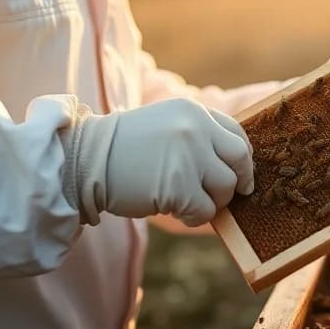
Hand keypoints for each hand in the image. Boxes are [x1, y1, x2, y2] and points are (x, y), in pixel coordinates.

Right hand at [72, 98, 253, 226]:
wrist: (87, 160)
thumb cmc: (124, 148)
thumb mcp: (166, 123)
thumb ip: (198, 135)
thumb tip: (233, 165)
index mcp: (194, 111)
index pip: (237, 132)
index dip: (242, 157)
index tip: (239, 171)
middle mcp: (197, 129)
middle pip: (240, 158)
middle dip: (240, 179)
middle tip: (232, 194)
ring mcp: (190, 157)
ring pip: (226, 187)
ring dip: (212, 201)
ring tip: (188, 202)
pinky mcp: (180, 187)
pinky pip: (205, 210)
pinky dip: (194, 217)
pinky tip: (175, 211)